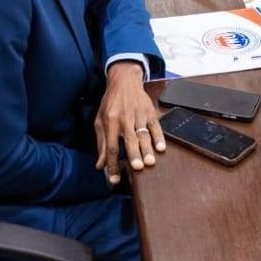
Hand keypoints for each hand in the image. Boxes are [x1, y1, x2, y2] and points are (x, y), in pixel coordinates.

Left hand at [94, 60, 163, 182]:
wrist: (124, 81)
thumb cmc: (110, 103)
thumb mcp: (100, 121)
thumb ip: (100, 144)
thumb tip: (100, 166)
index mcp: (110, 122)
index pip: (110, 147)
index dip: (112, 164)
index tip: (114, 180)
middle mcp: (124, 119)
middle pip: (129, 139)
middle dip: (133, 154)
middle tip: (137, 167)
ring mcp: (138, 115)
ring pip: (143, 134)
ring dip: (147, 148)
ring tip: (150, 162)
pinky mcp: (149, 112)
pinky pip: (155, 126)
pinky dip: (159, 137)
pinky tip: (161, 148)